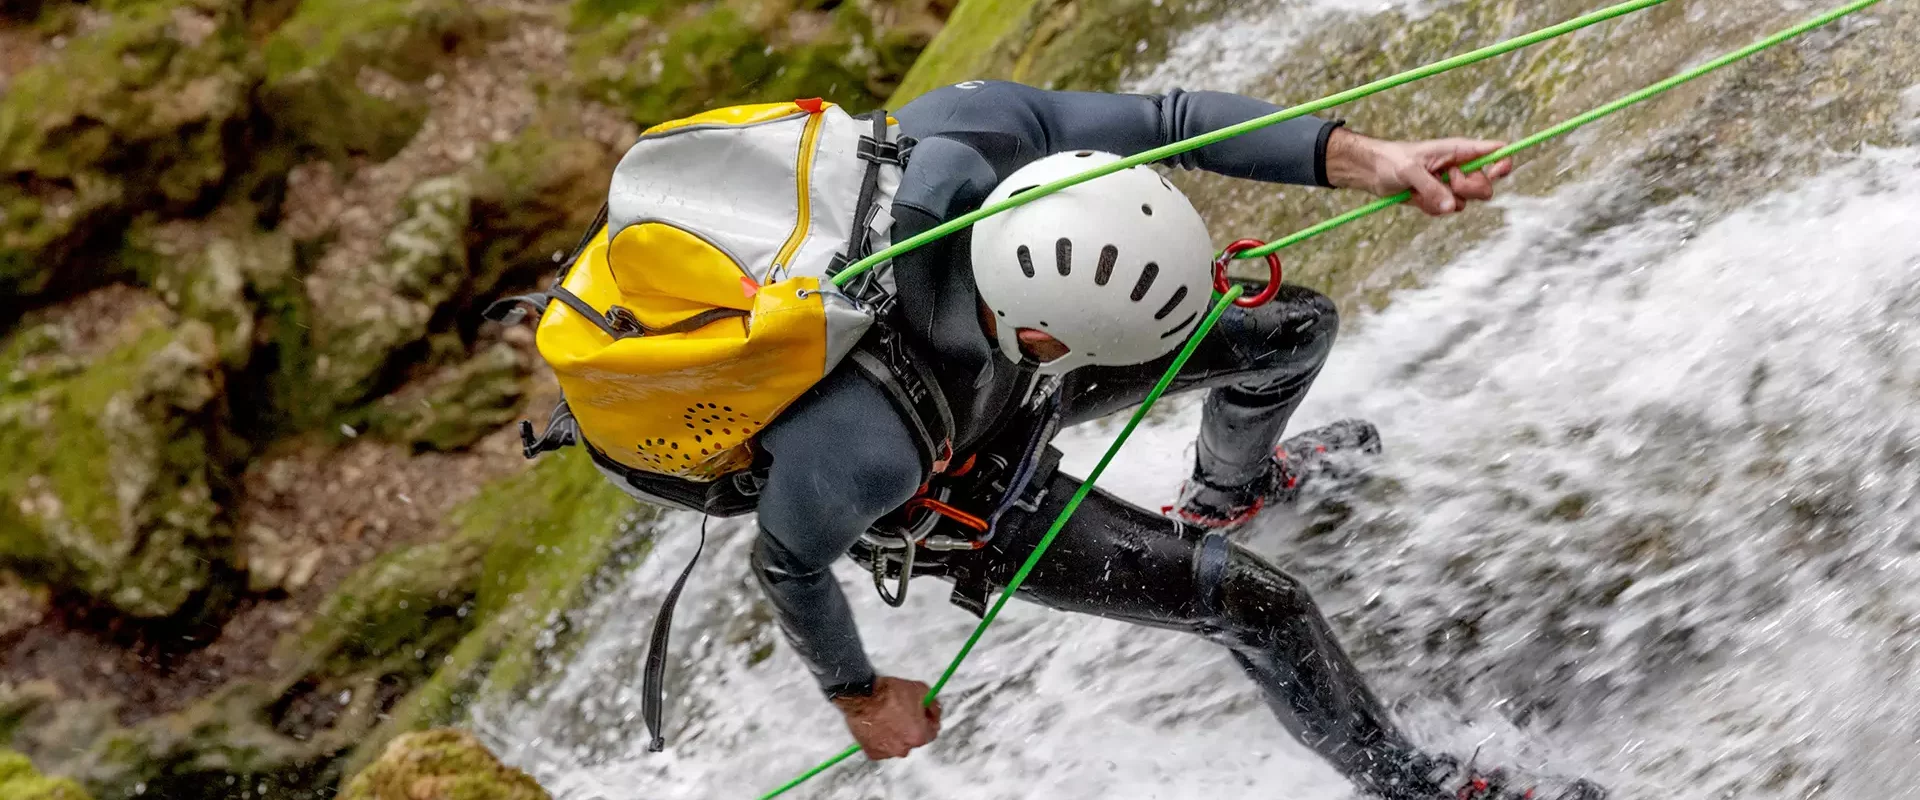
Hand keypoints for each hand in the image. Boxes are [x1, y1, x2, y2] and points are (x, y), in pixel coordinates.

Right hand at [832, 676, 941, 759]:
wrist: (863, 696)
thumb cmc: (889, 693)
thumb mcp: (921, 690)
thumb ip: (933, 705)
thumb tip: (935, 712)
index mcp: (920, 736)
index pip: (932, 732)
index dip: (927, 720)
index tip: (922, 714)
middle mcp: (904, 749)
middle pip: (914, 739)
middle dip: (911, 728)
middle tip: (902, 713)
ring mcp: (887, 753)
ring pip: (897, 745)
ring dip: (896, 735)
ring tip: (887, 718)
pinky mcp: (872, 753)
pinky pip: (882, 748)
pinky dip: (881, 740)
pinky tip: (878, 726)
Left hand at [1324, 128, 1514, 215]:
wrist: (1373, 173)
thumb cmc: (1391, 161)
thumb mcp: (1410, 171)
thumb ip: (1432, 188)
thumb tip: (1452, 207)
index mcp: (1458, 150)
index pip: (1492, 152)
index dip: (1502, 163)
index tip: (1498, 172)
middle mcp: (1458, 167)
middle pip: (1484, 186)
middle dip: (1466, 190)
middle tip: (1447, 182)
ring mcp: (1449, 184)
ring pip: (1464, 203)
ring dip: (1442, 202)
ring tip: (1420, 190)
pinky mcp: (1439, 198)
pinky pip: (1446, 211)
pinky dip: (1431, 209)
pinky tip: (1415, 198)